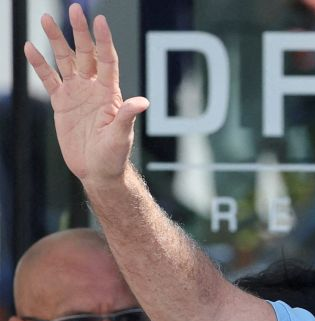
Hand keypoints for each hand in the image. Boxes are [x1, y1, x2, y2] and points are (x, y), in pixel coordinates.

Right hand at [24, 3, 148, 185]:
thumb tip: (142, 102)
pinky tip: (30, 47)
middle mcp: (93, 88)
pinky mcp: (61, 103)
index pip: (107, 59)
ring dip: (56, 40)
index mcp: (110, 93)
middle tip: (74, 9)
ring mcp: (77, 93)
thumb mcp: (121, 136)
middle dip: (79, 31)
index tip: (100, 20)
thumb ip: (127, 117)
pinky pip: (49, 79)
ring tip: (45, 19)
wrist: (97, 170)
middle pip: (85, 53)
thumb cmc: (114, 155)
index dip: (104, 40)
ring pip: (65, 61)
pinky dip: (40, 64)